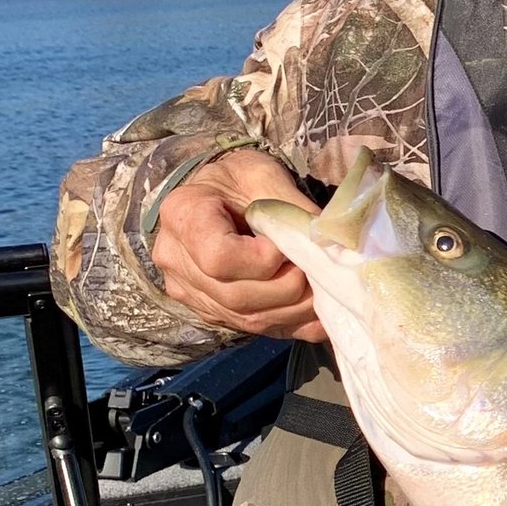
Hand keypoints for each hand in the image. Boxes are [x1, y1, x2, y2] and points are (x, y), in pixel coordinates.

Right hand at [153, 148, 325, 341]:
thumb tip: (329, 245)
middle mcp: (177, 262)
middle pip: (237, 297)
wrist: (219, 195)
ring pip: (250, 320)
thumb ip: (291, 208)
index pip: (219, 258)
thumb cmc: (238, 178)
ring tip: (320, 286)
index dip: (261, 260)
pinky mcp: (214, 313)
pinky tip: (316, 309)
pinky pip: (258, 330)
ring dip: (296, 309)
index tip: (282, 245)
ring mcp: (193, 293)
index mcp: (182, 216)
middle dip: (288, 287)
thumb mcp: (262, 175)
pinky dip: (295, 323)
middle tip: (314, 268)